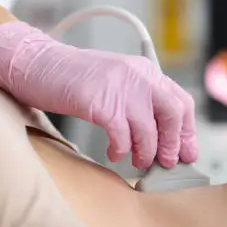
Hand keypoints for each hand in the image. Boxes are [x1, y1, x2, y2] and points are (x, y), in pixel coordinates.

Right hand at [0, 22, 197, 168]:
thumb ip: (140, 102)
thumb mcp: (117, 82)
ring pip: (148, 130)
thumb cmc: (75, 79)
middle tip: (165, 162)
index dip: (187, 131)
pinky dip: (120, 150)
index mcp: (145, 71)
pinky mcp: (100, 102)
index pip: (181, 101)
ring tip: (137, 161)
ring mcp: (120, 87)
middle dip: (172, 144)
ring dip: (145, 152)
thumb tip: (162, 138)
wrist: (39, 65)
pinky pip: (121, 135)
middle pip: (173, 114)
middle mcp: (139, 76)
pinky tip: (113, 153)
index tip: (187, 152)